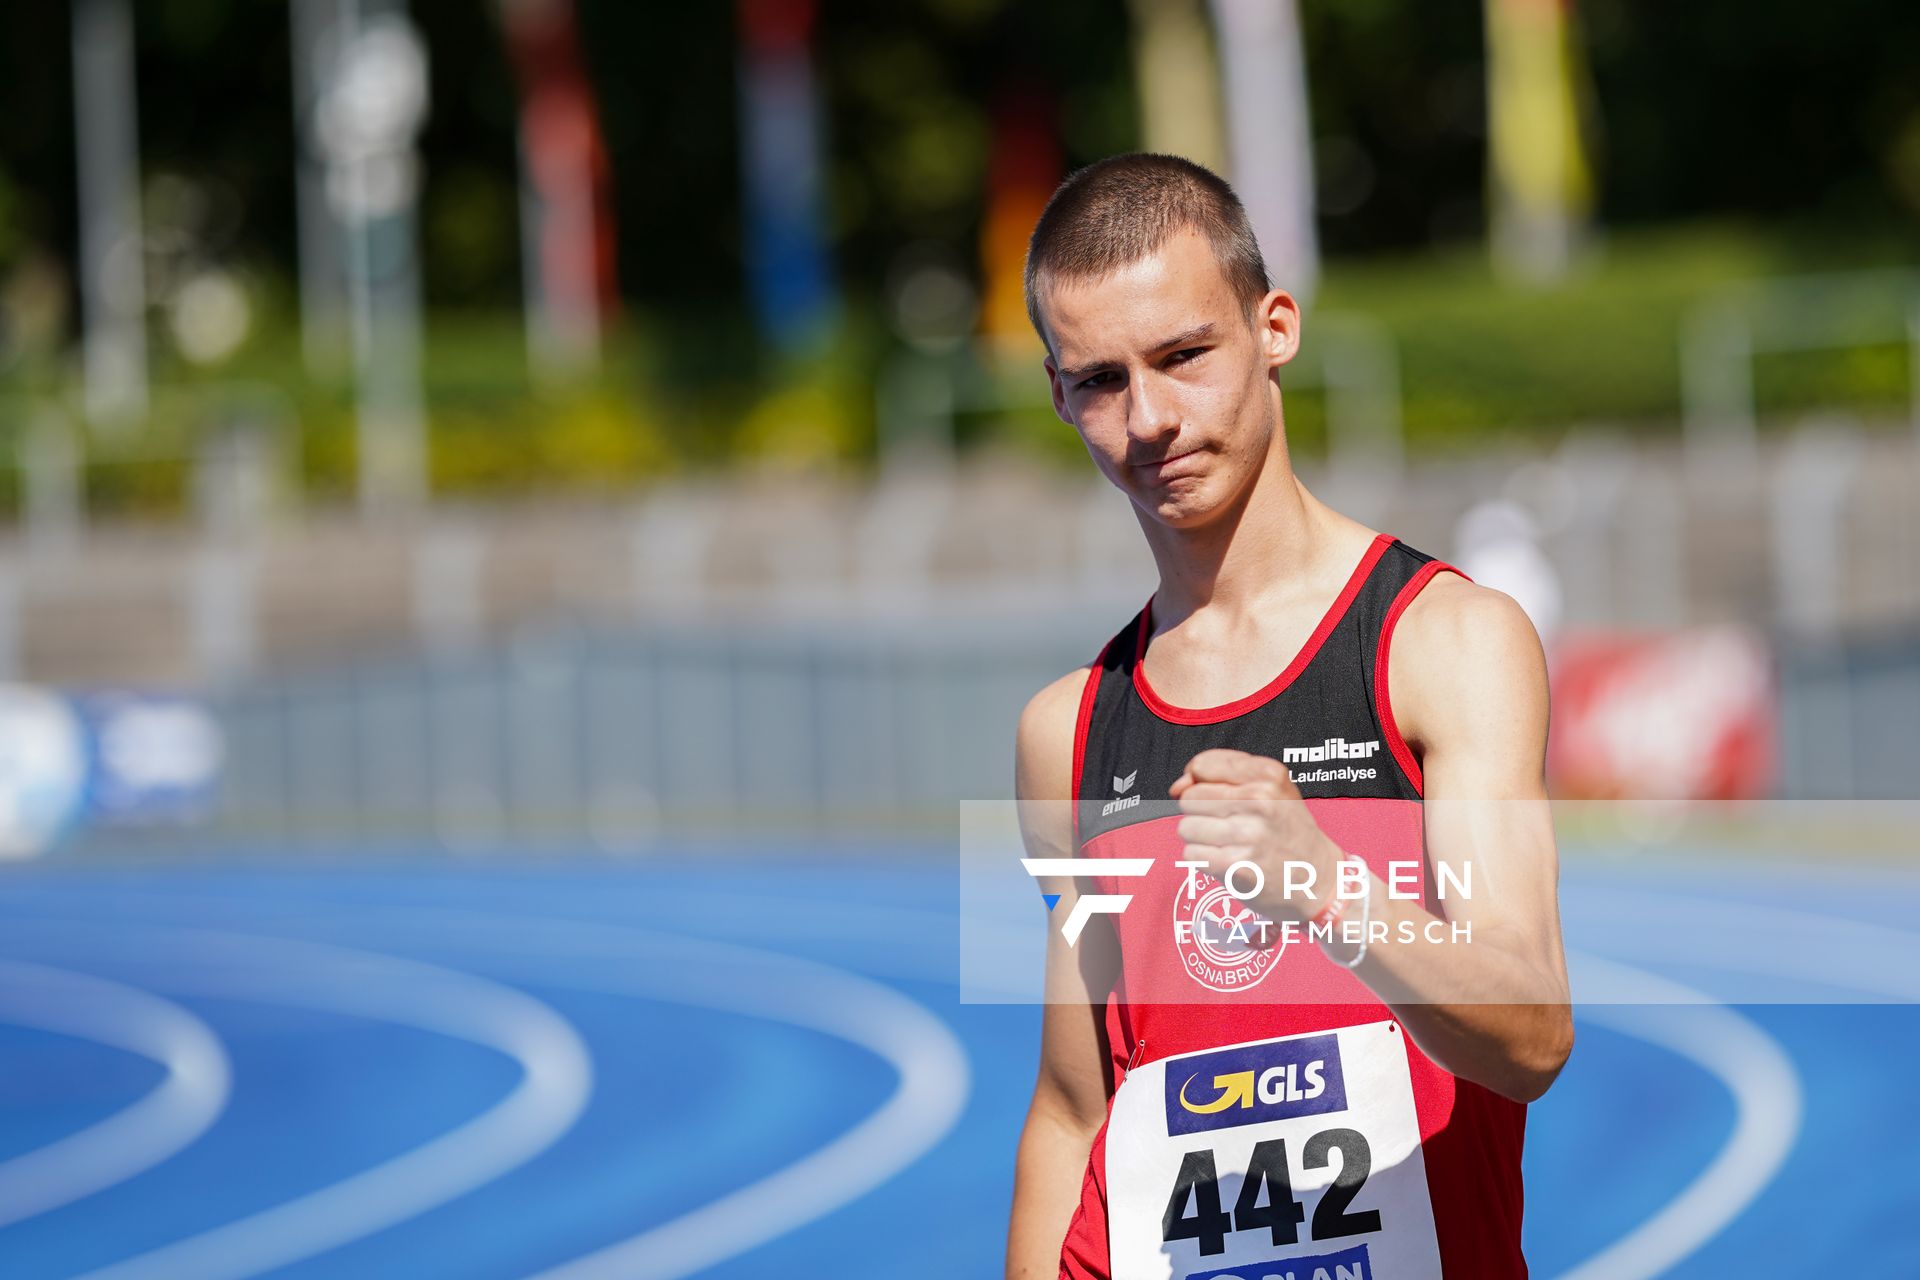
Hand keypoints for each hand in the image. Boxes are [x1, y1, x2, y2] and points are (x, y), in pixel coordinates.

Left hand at [1171, 748, 1339, 922]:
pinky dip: (1203, 860)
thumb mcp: (1272, 788)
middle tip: (1226, 823)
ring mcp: (1249, 835)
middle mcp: (1261, 801)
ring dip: (1200, 838)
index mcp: (1268, 775)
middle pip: (1190, 798)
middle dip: (1199, 812)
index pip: (1202, 765)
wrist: (1320, 880)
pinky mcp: (1237, 867)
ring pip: (1186, 827)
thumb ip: (1222, 774)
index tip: (1211, 793)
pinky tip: (1225, 860)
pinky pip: (1191, 855)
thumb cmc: (1287, 830)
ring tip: (1227, 843)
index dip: (1196, 780)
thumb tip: (1177, 786)